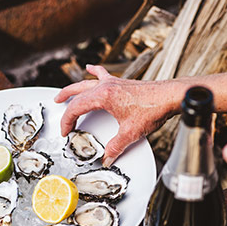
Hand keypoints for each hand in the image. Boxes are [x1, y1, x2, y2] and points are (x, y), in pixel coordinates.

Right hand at [54, 65, 176, 166]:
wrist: (170, 96)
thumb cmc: (153, 108)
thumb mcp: (131, 132)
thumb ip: (116, 147)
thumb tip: (107, 157)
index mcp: (104, 96)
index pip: (76, 107)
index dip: (67, 120)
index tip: (66, 131)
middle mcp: (106, 86)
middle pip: (78, 91)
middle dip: (65, 98)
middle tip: (56, 104)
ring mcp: (114, 82)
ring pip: (87, 82)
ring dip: (75, 87)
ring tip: (66, 91)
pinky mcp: (122, 83)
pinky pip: (103, 74)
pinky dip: (94, 72)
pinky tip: (90, 68)